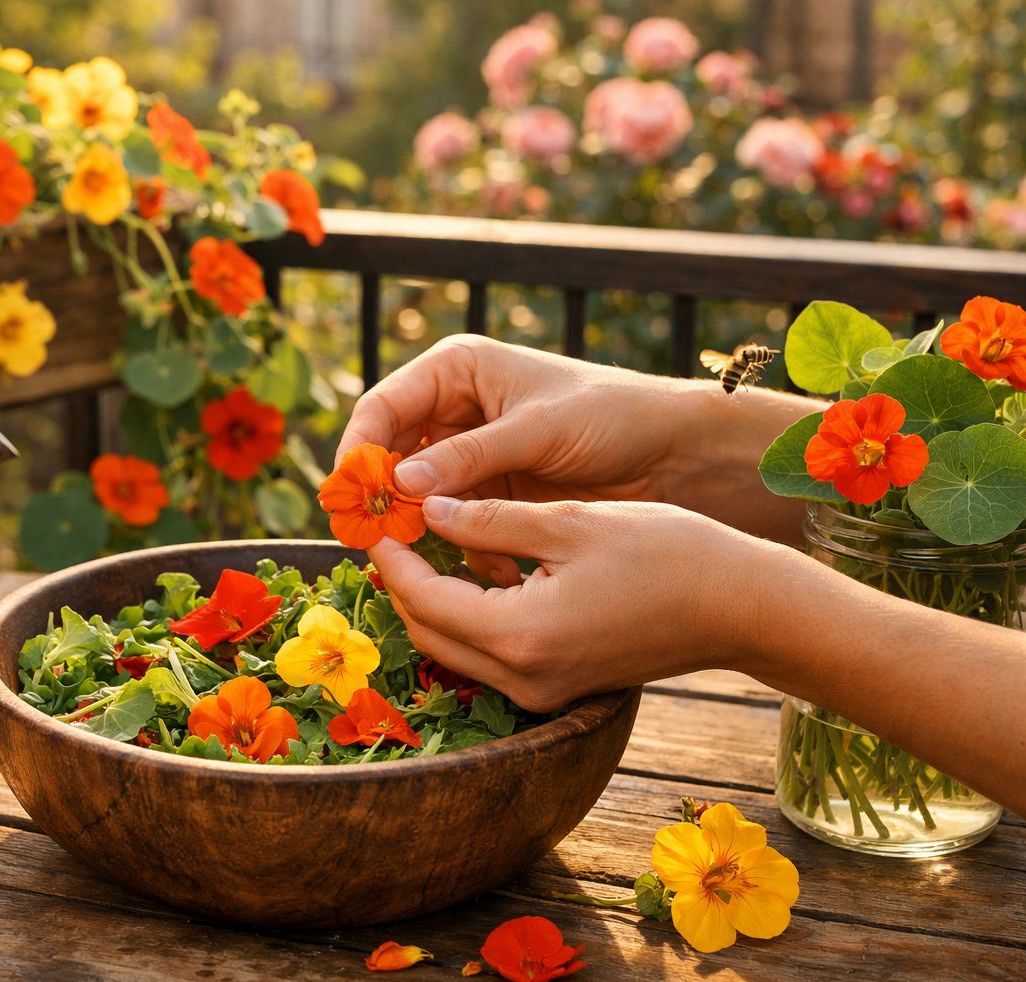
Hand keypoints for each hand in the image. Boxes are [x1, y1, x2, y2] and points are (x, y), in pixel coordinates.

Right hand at [339, 333, 821, 562]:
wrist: (675, 452)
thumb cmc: (613, 415)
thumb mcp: (538, 430)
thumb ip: (469, 457)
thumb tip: (400, 486)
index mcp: (456, 371)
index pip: (382, 408)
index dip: (358, 452)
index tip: (350, 497)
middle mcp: (454, 411)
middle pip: (391, 458)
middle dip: (387, 502)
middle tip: (381, 544)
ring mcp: (471, 456)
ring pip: (420, 499)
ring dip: (428, 532)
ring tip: (441, 561)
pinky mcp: (492, 494)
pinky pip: (456, 524)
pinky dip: (465, 548)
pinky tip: (492, 567)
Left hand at [369, 496, 777, 709]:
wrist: (741, 606)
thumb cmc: (667, 552)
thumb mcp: (568, 522)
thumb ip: (489, 519)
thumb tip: (429, 508)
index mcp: (520, 636)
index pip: (423, 600)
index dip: (394, 558)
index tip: (379, 519)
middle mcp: (523, 678)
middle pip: (429, 635)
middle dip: (403, 584)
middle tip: (394, 531)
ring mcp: (541, 693)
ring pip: (454, 652)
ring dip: (433, 602)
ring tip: (426, 544)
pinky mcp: (557, 690)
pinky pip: (489, 657)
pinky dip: (468, 619)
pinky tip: (471, 573)